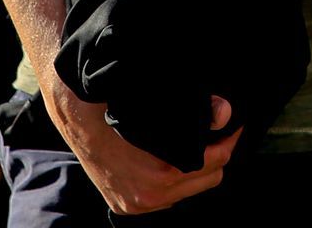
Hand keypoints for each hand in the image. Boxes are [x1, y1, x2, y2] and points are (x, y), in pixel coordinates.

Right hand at [44, 72, 239, 214]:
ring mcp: (136, 205)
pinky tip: (172, 160)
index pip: (217, 160)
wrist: (77, 117)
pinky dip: (174, 182)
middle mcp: (149, 196)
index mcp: (161, 172)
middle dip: (217, 155)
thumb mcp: (158, 105)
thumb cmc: (118, 106)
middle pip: (209, 178)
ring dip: (196, 170)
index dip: (229, 138)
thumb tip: (225, 112)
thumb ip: (194, 110)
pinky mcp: (125, 207)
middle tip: (220, 133)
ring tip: (197, 145)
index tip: (234, 124)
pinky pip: (165, 198)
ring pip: (188, 191)